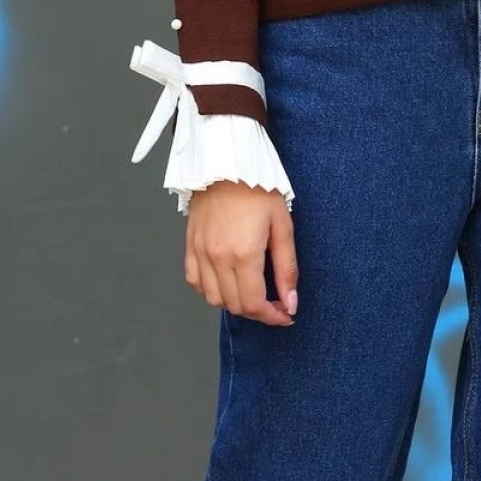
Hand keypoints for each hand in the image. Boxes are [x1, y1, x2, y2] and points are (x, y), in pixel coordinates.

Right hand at [185, 181, 298, 325]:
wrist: (227, 163)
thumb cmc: (258, 189)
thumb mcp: (282, 225)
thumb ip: (287, 268)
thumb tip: (290, 302)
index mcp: (244, 254)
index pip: (254, 304)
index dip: (272, 317)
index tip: (285, 315)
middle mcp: (218, 258)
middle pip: (234, 305)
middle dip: (257, 311)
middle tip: (274, 303)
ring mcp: (200, 252)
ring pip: (214, 299)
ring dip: (234, 302)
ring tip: (252, 291)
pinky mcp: (190, 245)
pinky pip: (195, 282)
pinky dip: (210, 290)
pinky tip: (226, 281)